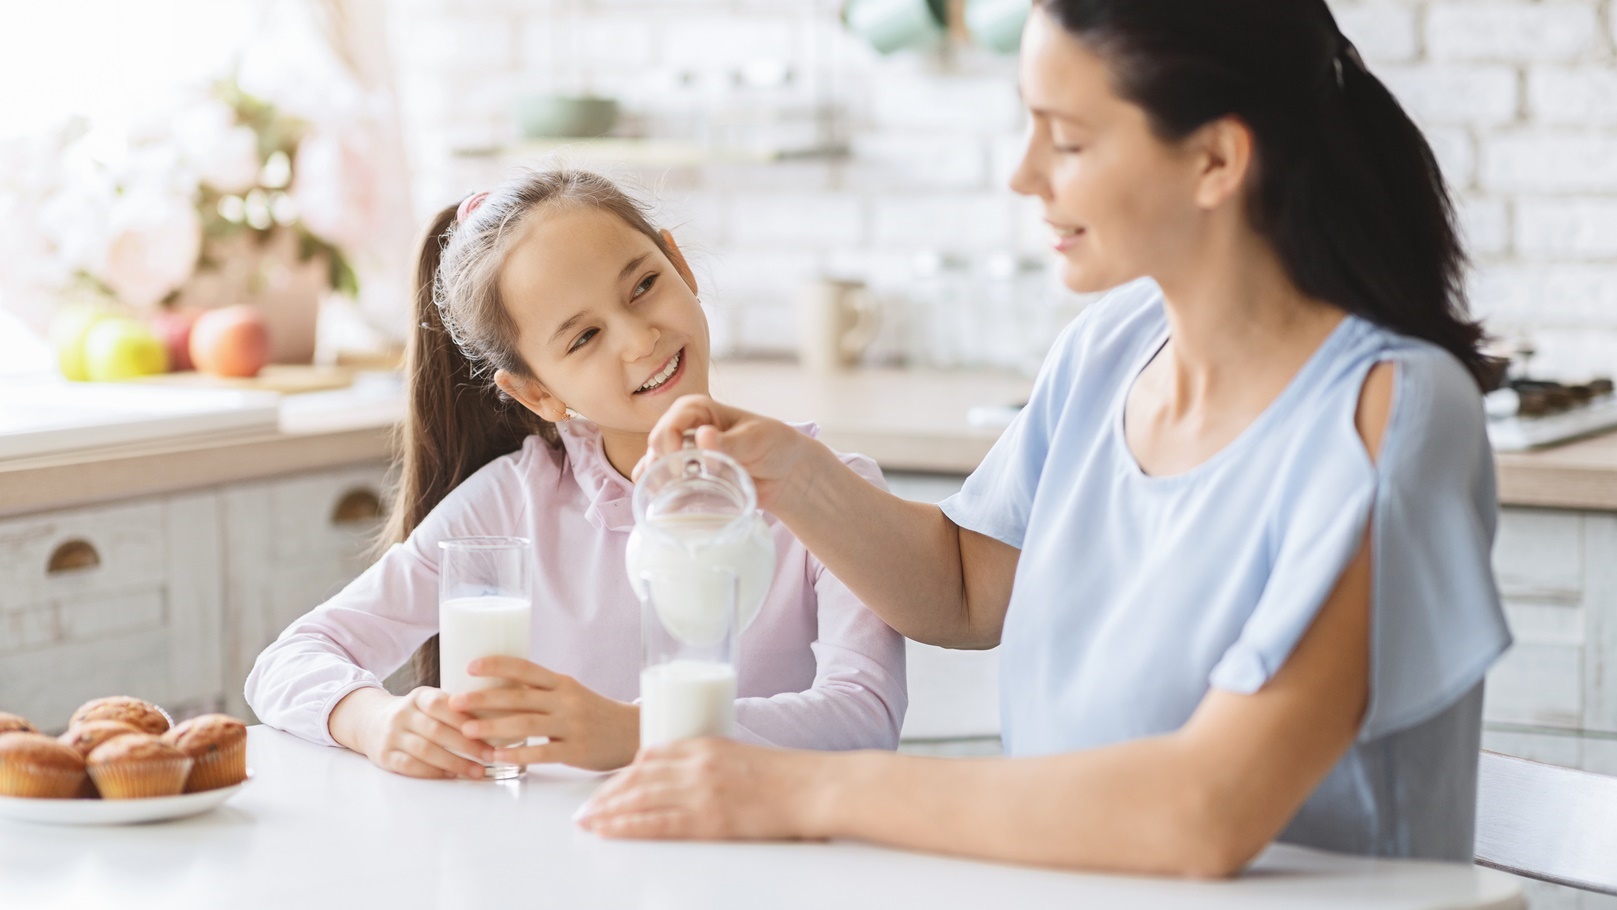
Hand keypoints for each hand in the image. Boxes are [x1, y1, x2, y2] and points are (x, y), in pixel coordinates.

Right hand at [329, 686, 491, 779]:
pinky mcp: (384, 756)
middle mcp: (402, 714)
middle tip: (490, 756)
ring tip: (477, 771)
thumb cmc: (415, 714)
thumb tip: (500, 716)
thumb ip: (455, 707)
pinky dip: (433, 772)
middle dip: (467, 745)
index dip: (465, 718)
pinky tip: (451, 776)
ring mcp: (391, 735)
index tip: (490, 730)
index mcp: (419, 696)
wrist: (370, 722)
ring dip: (454, 763)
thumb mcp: (429, 701)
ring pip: (425, 750)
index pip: (441, 704)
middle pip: (436, 730)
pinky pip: (410, 766)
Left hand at [449, 655, 639, 770]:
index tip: (470, 666)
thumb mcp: (571, 694)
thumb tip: (497, 690)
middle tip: (455, 701)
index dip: (497, 665)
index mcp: (562, 683)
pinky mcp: (576, 750)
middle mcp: (566, 700)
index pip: (525, 668)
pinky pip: (542, 752)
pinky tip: (496, 757)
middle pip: (519, 697)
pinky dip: (517, 754)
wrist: (632, 733)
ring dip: (492, 727)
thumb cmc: (594, 714)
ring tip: (467, 731)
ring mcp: (572, 725)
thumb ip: (541, 693)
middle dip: (483, 699)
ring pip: (526, 724)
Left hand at [574, 738, 833, 840]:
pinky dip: (627, 827)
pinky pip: (657, 823)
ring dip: (608, 811)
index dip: (623, 774)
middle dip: (606, 794)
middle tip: (584, 809)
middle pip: (637, 777)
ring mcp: (701, 791)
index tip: (607, 786)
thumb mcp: (740, 758)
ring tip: (587, 822)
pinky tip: (610, 832)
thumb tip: (684, 781)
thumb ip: (709, 764)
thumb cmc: (787, 777)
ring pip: (640, 799)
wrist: (815, 787)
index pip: (650, 755)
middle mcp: (697, 764)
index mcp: (705, 745)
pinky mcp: (709, 819)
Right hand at [635, 395, 823, 513]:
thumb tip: (703, 435)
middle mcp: (684, 429)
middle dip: (665, 465)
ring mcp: (681, 454)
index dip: (668, 444)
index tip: (682, 467)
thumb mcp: (756, 440)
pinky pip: (659, 482)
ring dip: (660, 481)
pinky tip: (665, 504)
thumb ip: (730, 442)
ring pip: (653, 465)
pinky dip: (657, 493)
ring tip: (680, 495)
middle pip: (656, 445)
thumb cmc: (774, 445)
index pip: (670, 424)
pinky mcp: (684, 477)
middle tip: (686, 484)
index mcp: (697, 409)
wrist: (785, 474)